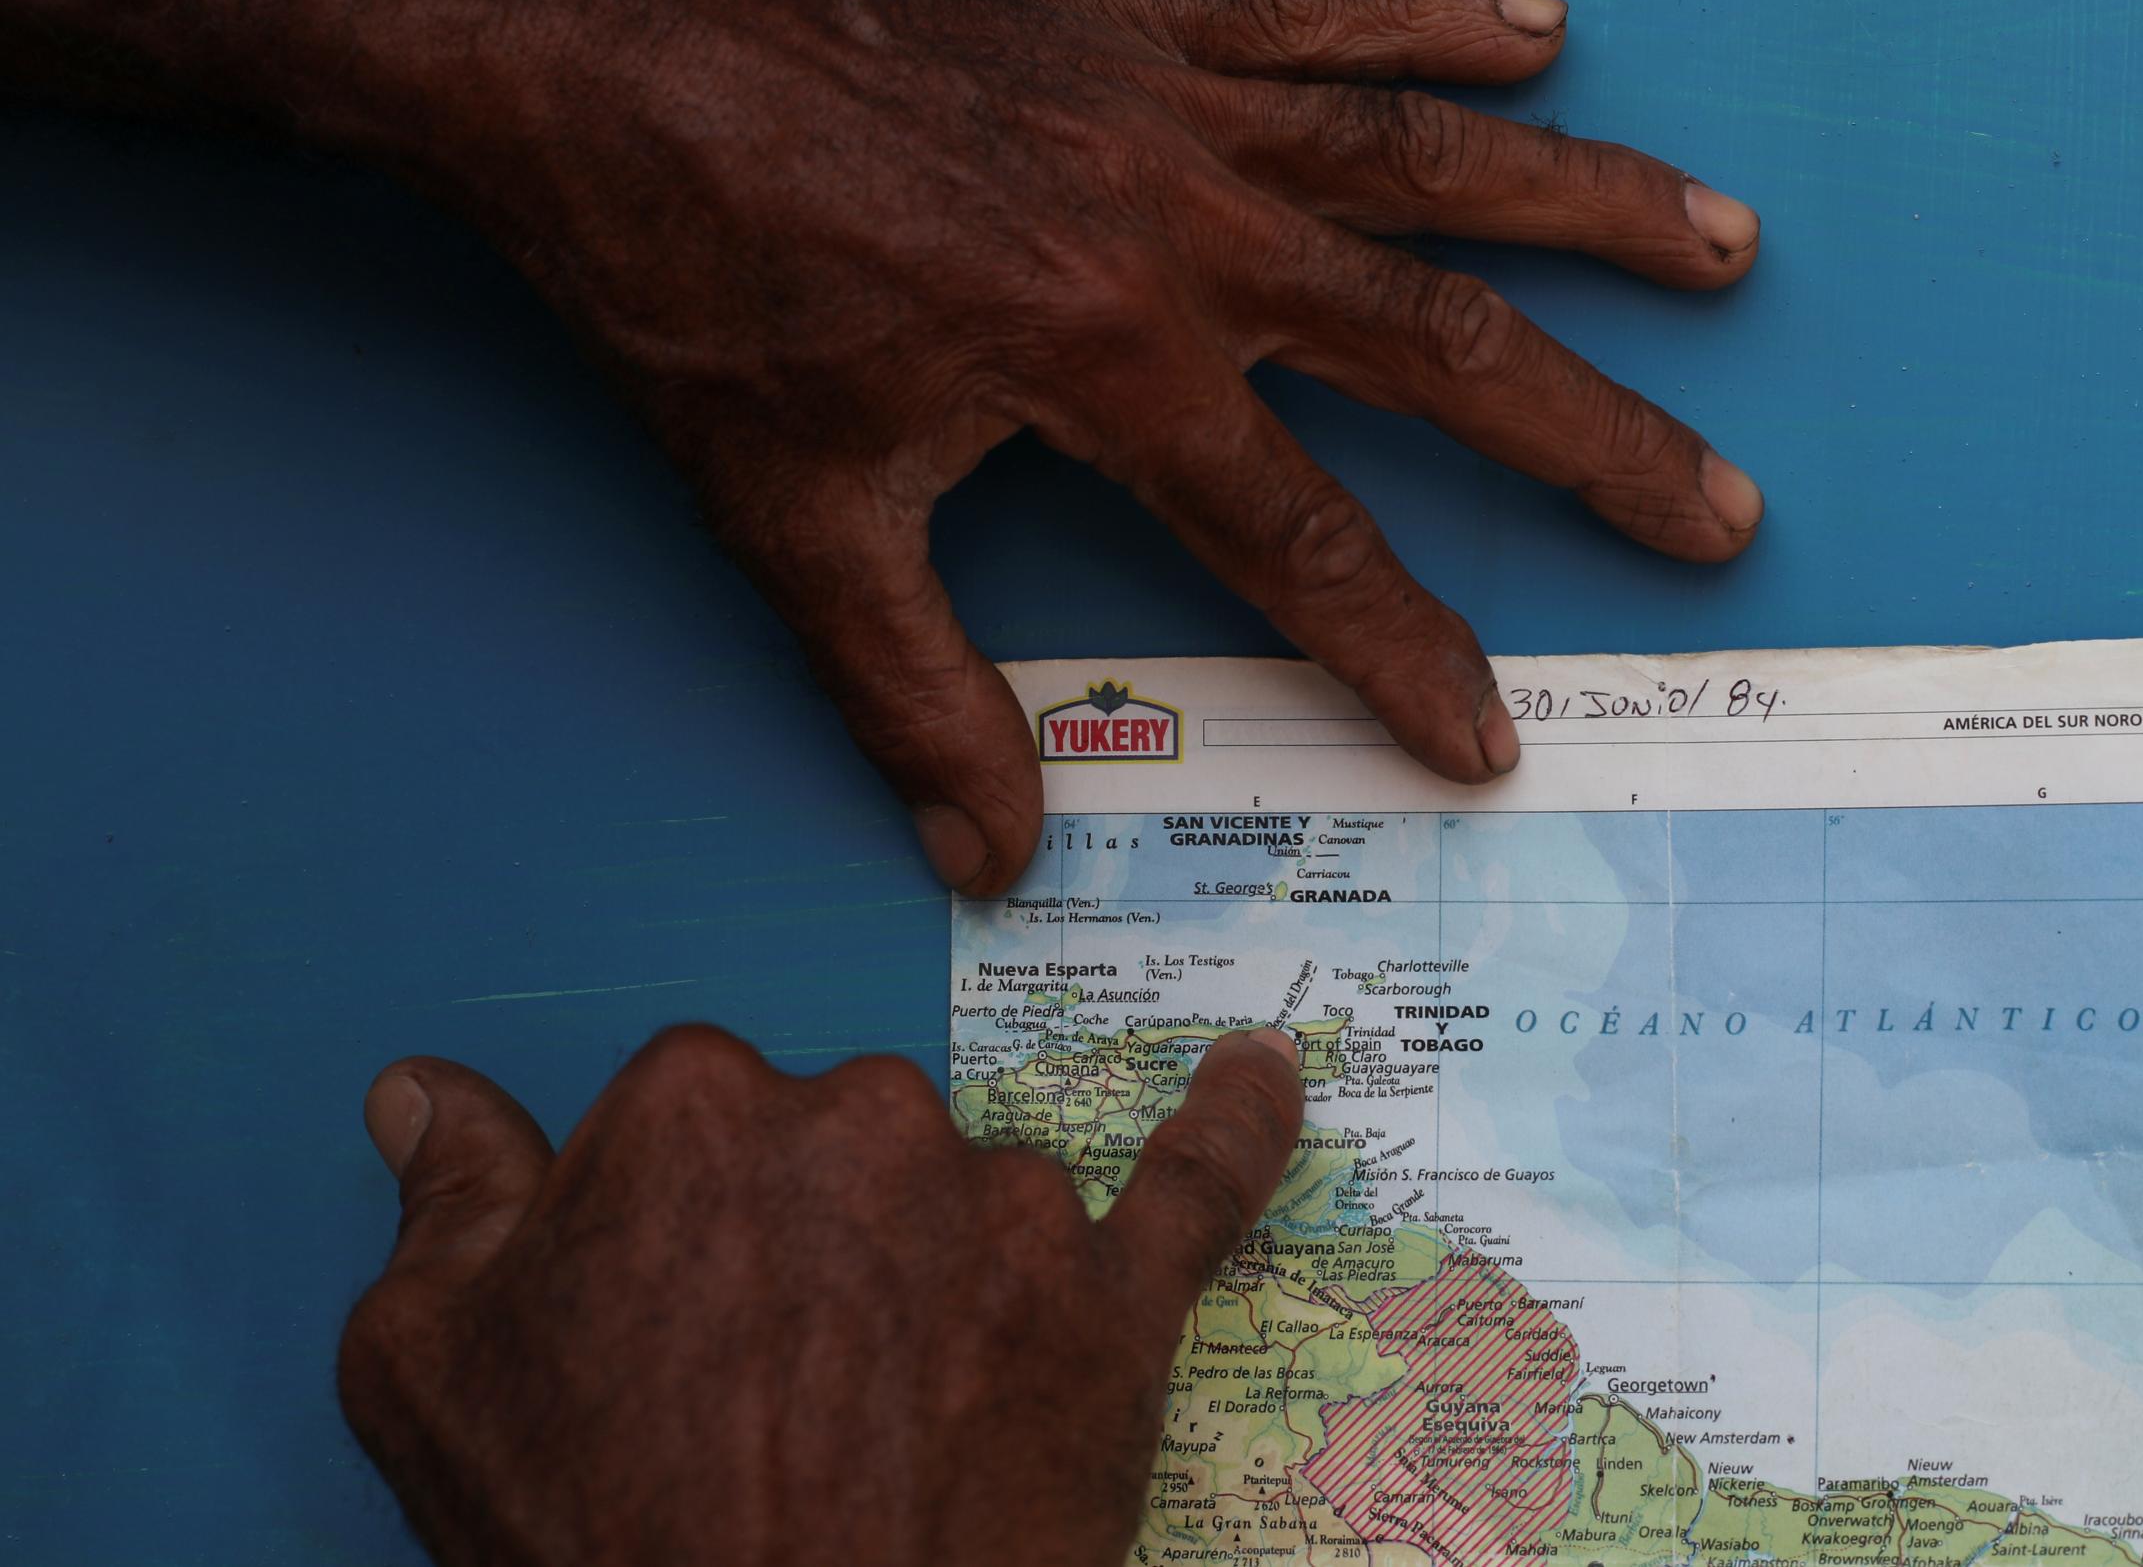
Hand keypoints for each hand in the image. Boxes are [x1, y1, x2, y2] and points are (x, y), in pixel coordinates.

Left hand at [5, 0, 1764, 892]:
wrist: (593, 61)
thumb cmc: (689, 288)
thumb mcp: (794, 517)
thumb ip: (910, 690)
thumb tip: (991, 855)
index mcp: (1105, 355)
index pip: (1298, 536)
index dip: (1404, 651)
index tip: (1494, 740)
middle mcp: (1177, 221)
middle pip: (1435, 341)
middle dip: (1594, 438)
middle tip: (1723, 507)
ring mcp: (1165, 104)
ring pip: (1425, 153)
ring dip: (1587, 204)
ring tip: (1725, 243)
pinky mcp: (1123, 19)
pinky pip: (1312, 10)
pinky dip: (1432, 15)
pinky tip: (1540, 29)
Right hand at [338, 1023, 1305, 1565]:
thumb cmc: (600, 1539)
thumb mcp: (434, 1373)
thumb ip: (446, 1204)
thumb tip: (424, 1092)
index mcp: (697, 1106)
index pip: (696, 1114)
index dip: (685, 1231)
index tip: (681, 1323)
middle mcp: (864, 1113)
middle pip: (838, 1142)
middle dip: (810, 1244)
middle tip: (777, 1393)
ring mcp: (1007, 1201)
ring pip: (970, 1195)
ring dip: (941, 1273)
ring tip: (894, 1423)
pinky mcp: (1116, 1297)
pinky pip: (1200, 1183)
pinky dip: (1239, 1128)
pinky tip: (1263, 1077)